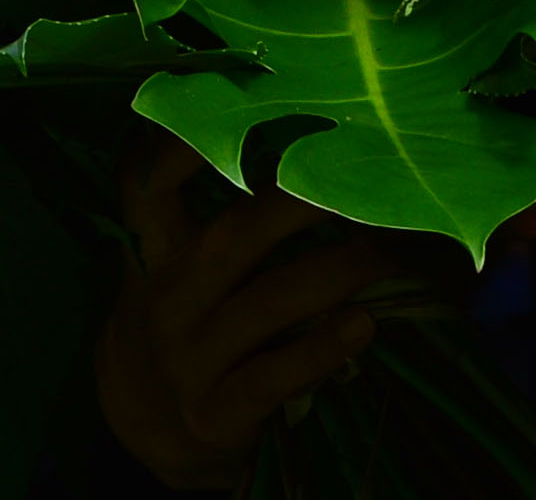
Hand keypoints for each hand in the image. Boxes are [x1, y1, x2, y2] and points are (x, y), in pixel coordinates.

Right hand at [94, 140, 402, 490]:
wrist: (144, 436)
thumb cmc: (185, 327)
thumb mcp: (176, 273)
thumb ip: (220, 222)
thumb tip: (320, 151)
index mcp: (155, 253)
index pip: (149, 188)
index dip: (182, 145)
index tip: (243, 99)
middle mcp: (168, 300)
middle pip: (233, 237)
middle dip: (301, 203)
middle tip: (366, 175)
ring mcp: (188, 360)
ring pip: (268, 303)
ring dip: (337, 271)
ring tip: (391, 250)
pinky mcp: (214, 415)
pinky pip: (272, 376)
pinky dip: (321, 348)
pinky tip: (363, 326)